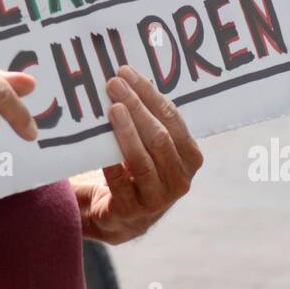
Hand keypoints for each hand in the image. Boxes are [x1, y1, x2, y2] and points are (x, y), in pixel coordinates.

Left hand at [77, 65, 201, 244]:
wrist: (120, 215)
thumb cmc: (137, 168)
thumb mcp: (151, 146)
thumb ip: (149, 119)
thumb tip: (128, 76)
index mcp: (190, 157)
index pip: (172, 119)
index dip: (149, 94)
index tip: (126, 72)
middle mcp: (180, 180)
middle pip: (159, 137)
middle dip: (136, 107)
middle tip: (114, 84)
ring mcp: (158, 199)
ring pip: (143, 160)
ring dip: (127, 131)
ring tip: (111, 109)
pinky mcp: (132, 212)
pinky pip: (120, 182)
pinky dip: (110, 161)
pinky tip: (99, 142)